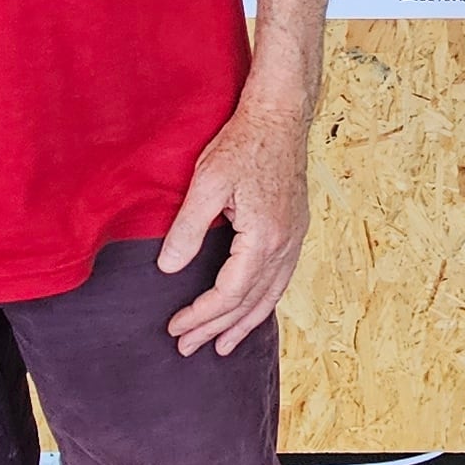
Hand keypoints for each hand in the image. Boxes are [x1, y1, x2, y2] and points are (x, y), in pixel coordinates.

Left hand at [157, 79, 312, 356]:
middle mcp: (285, 245)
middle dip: (218, 329)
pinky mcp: (295, 229)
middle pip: (250, 302)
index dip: (201, 316)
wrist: (281, 115)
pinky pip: (281, 280)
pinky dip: (264, 302)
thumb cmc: (243, 143)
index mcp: (264, 238)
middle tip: (188, 349)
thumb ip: (188, 229)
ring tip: (224, 346)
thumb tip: (169, 269)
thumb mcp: (207, 182)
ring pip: (270, 296)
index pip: (229, 293)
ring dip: (245, 324)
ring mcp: (294, 238)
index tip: (176, 328)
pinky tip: (253, 309)